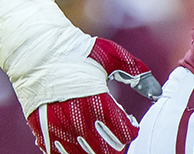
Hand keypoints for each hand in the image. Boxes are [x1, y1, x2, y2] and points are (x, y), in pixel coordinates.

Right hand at [0, 0, 163, 153]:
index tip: (131, 125)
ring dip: (94, 151)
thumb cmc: (77, 51)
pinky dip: (71, 151)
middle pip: (103, 148)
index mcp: (96, 97)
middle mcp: (76, 115)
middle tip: (118, 136)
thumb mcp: (110, 54)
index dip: (130, 132)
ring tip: (101, 142)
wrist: (37, 50)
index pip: (121, 131)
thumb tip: (156, 92)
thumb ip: (135, 72)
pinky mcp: (42, 129)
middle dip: (114, 145)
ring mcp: (57, 125)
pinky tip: (79, 143)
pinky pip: (58, 153)